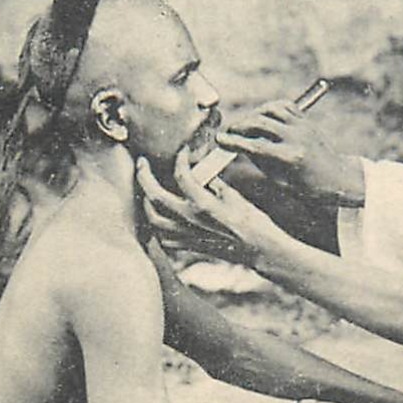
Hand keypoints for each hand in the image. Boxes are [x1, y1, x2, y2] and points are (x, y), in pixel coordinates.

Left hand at [136, 150, 282, 259]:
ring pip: (153, 219)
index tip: (183, 152)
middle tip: (142, 164)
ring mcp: (188, 235)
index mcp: (204, 204)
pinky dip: (157, 226)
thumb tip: (202, 173)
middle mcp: (191, 220)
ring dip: (146, 202)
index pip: (182, 175)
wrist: (259, 250)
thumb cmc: (252, 222)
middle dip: (144, 176)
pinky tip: (160, 216)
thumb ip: (214, 183)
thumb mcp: (234, 196)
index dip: (180, 159)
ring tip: (148, 190)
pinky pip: (163, 237)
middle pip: (155, 196)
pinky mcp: (190, 245)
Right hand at [218, 100, 363, 204]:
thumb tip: (239, 145)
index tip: (219, 140)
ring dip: (253, 114)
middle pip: (259, 122)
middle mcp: (296, 137)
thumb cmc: (307, 186)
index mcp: (290, 157)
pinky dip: (269, 109)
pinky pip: (283, 105)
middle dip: (239, 126)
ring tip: (245, 126)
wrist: (337, 179)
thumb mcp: (280, 181)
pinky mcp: (305, 120)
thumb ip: (260, 160)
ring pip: (270, 109)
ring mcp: (302, 125)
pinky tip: (262, 118)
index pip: (255, 145)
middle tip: (228, 133)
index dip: (233, 142)